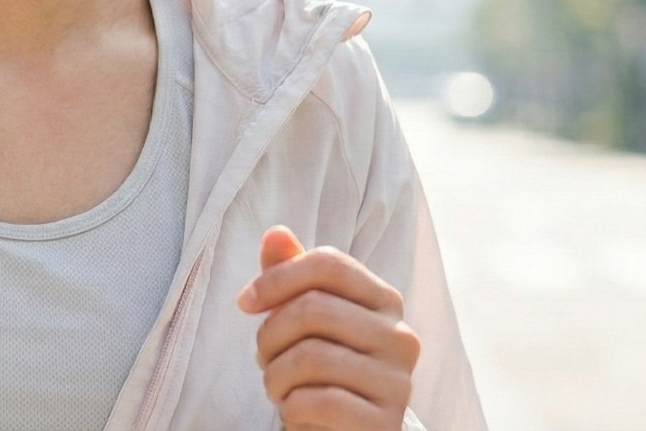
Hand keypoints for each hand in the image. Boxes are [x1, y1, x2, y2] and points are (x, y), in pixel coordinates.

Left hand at [234, 225, 420, 430]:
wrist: (341, 429)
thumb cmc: (319, 369)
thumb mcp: (302, 319)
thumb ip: (290, 275)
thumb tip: (275, 233)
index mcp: (384, 301)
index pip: (328, 264)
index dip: (276, 278)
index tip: (245, 302)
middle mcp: (400, 337)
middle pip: (314, 308)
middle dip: (270, 334)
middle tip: (264, 358)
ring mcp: (398, 382)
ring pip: (312, 357)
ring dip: (275, 376)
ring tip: (278, 387)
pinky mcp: (384, 423)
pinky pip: (320, 402)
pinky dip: (292, 406)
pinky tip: (296, 409)